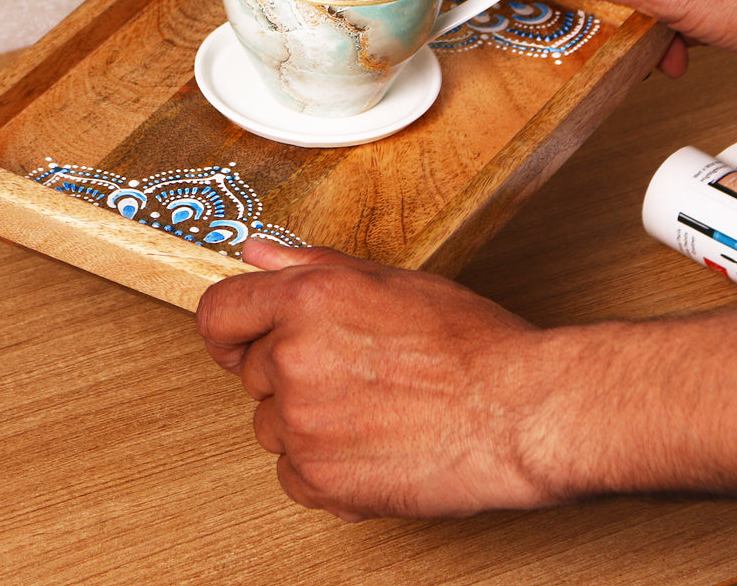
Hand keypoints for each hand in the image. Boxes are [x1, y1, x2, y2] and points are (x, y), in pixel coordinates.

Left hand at [195, 240, 556, 520]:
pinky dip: (321, 464)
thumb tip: (258, 255)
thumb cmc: (470, 344)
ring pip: (271, 423)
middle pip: (250, 371)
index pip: (219, 313)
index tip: (240, 336)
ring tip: (369, 405)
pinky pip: (291, 472)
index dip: (230, 325)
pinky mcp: (318, 481)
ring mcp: (302, 424)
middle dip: (288, 369)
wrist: (517, 412)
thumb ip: (310, 265)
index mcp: (306, 300)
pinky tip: (369, 442)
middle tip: (350, 368)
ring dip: (305, 418)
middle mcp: (294, 358)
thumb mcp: (390, 280)